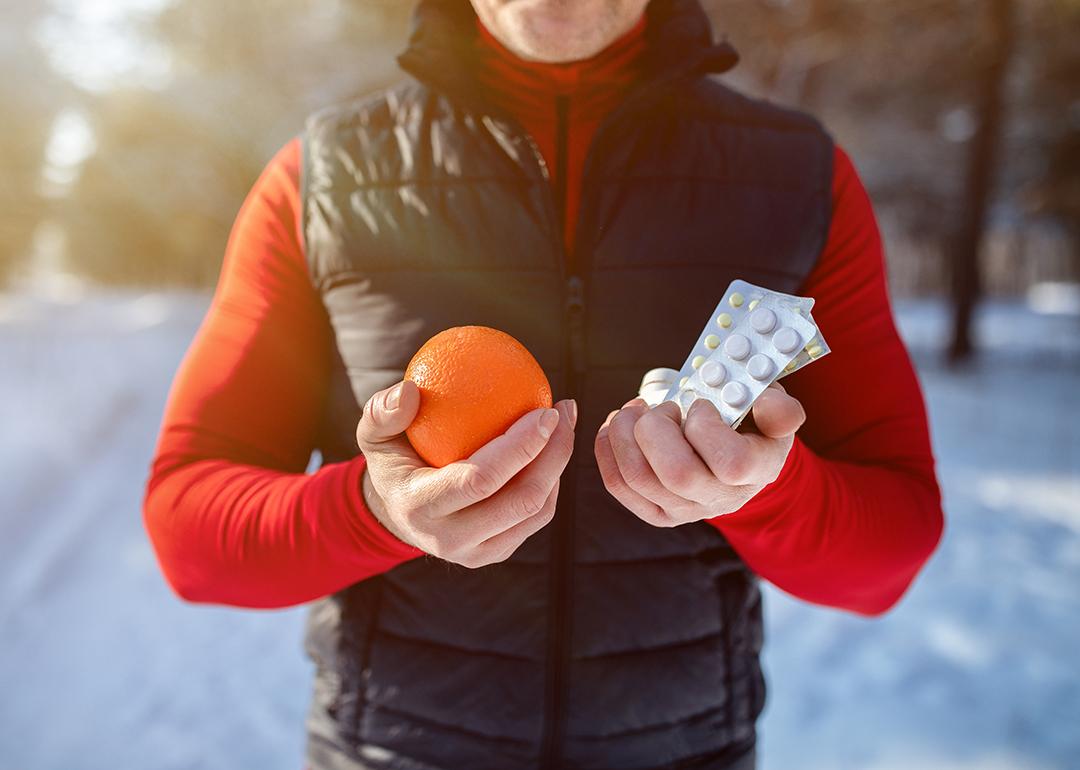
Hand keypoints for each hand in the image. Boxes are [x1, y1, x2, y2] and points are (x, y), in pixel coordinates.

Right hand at [356, 381, 575, 567]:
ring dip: (558, 466)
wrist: (396, 514)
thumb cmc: (391, 460)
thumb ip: (383, 411)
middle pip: (520, 500)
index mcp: (420, 508)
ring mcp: (476, 553)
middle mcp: (449, 539)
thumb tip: (411, 390)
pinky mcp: (495, 553)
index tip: (544, 411)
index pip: (480, 480)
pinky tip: (553, 447)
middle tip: (564, 412)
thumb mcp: (373, 434)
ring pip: (536, 512)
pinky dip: (550, 482)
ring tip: (565, 425)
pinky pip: (535, 518)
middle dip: (554, 454)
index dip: (520, 447)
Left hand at [594, 384, 804, 526]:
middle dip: (656, 428)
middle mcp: (721, 498)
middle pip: (676, 474)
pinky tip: (617, 426)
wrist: (737, 455)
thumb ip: (780, 407)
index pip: (731, 464)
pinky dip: (608, 450)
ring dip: (625, 434)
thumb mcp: (773, 408)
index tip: (700, 404)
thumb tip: (772, 409)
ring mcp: (686, 510)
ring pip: (639, 478)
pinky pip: (620, 486)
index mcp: (757, 470)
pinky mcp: (657, 512)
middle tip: (660, 407)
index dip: (706, 427)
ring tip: (635, 411)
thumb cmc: (751, 423)